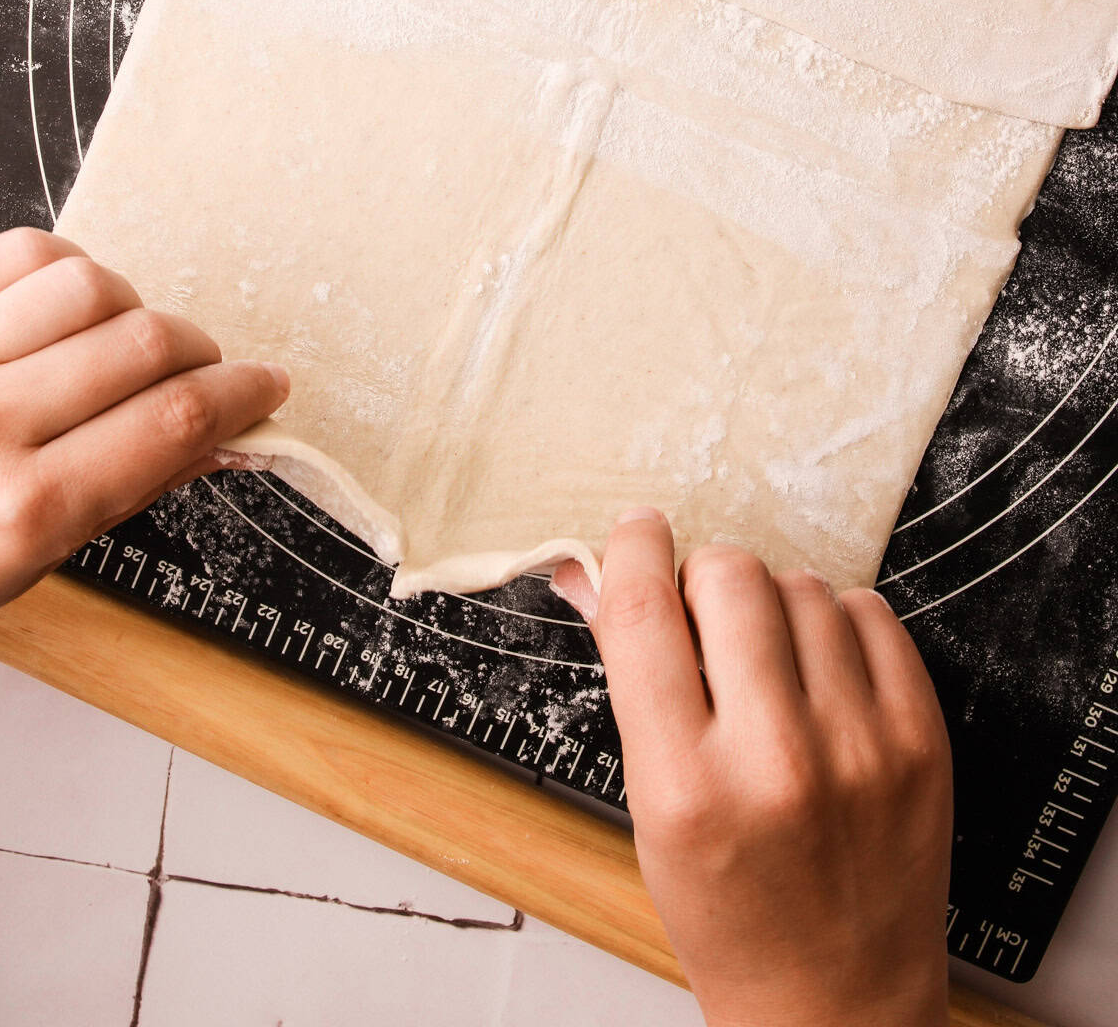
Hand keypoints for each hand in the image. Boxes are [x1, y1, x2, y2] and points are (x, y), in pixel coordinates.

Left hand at [0, 227, 287, 642]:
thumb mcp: (22, 563)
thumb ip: (127, 491)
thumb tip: (219, 442)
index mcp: (19, 510)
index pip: (174, 423)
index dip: (242, 396)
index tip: (265, 389)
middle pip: (146, 347)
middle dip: (203, 354)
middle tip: (207, 370)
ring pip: (91, 288)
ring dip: (133, 311)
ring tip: (128, 343)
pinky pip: (18, 254)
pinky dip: (67, 270)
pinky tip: (70, 305)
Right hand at [556, 512, 951, 1026]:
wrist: (835, 1002)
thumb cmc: (727, 911)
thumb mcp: (651, 805)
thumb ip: (629, 678)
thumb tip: (590, 569)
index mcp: (687, 785)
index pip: (646, 612)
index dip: (636, 549)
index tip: (641, 531)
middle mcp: (776, 760)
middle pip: (731, 576)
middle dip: (706, 580)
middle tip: (705, 621)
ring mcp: (859, 747)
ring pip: (802, 586)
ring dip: (773, 608)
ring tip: (769, 668)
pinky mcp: (920, 740)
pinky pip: (871, 613)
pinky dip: (838, 626)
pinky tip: (822, 675)